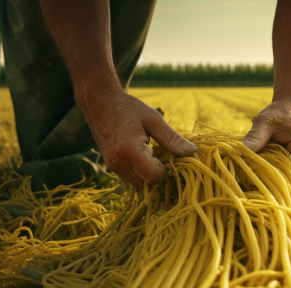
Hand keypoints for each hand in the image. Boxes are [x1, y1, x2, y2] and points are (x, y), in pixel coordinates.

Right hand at [78, 90, 196, 186]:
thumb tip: (192, 152)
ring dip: (147, 174)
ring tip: (150, 154)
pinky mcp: (109, 165)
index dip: (164, 171)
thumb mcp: (153, 119)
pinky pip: (128, 177)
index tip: (167, 158)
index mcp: (129, 150)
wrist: (99, 101)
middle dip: (156, 174)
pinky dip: (138, 172)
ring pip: (137, 183)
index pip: (154, 177)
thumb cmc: (129, 108)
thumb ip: (172, 139)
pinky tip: (141, 156)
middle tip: (160, 156)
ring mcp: (111, 165)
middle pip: (146, 183)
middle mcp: (118, 162)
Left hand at [242, 100, 290, 184]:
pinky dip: (286, 181)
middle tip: (262, 194)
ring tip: (267, 190)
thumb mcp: (264, 122)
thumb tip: (239, 153)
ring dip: (285, 186)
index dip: (283, 186)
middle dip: (282, 189)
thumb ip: (255, 137)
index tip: (265, 192)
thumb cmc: (278, 112)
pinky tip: (272, 182)